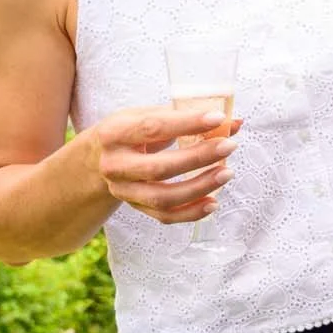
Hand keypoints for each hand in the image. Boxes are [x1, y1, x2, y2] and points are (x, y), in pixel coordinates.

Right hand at [85, 104, 247, 224]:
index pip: (153, 128)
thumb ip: (187, 117)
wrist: (97, 158)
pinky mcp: (134, 206)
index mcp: (114, 133)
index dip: (187, 123)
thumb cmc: (131, 131)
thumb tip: (234, 123)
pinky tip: (213, 202)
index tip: (217, 118)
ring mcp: (123, 190)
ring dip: (199, 187)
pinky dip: (191, 213)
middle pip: (159, 168)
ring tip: (227, 173)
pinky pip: (164, 216)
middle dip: (198, 158)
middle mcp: (114, 164)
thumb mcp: (148, 115)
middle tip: (229, 146)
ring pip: (162, 197)